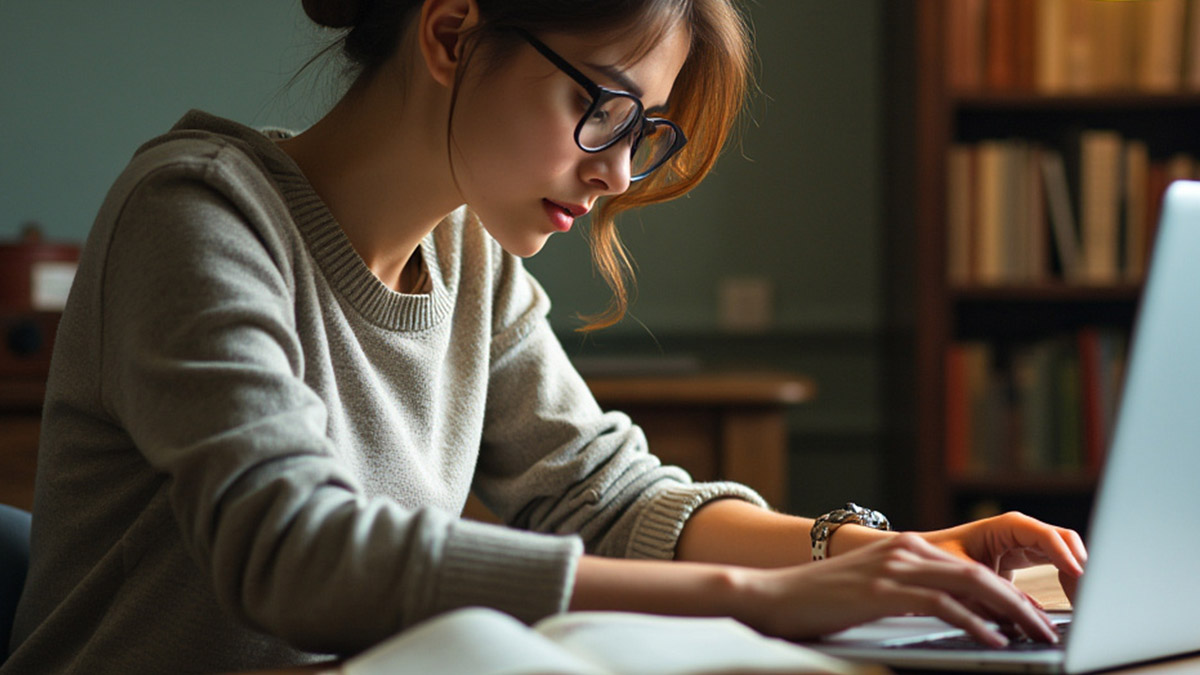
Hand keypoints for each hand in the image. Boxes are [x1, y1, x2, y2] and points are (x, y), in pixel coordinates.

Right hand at [734, 533, 1058, 645]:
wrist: (769, 596)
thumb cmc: (819, 602)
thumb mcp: (874, 591)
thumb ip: (913, 594)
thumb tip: (961, 618)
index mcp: (907, 548)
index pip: (973, 569)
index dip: (1012, 593)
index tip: (1037, 618)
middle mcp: (906, 550)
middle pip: (982, 574)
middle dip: (1024, 604)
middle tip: (1051, 630)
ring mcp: (893, 567)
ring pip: (971, 585)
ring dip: (1012, 613)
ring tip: (1037, 637)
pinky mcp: (882, 590)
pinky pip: (941, 605)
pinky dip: (975, 623)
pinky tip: (995, 641)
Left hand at [918, 511, 1086, 601]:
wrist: (924, 556)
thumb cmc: (937, 557)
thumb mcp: (962, 573)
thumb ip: (991, 588)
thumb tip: (1018, 612)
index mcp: (1006, 526)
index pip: (1045, 535)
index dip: (1063, 554)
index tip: (1077, 575)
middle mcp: (1022, 531)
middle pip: (1065, 543)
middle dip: (1081, 566)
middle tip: (1089, 596)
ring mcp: (1028, 543)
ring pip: (1067, 554)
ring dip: (1079, 576)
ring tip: (1085, 603)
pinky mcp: (1029, 558)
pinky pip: (1060, 566)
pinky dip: (1070, 582)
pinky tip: (1074, 602)